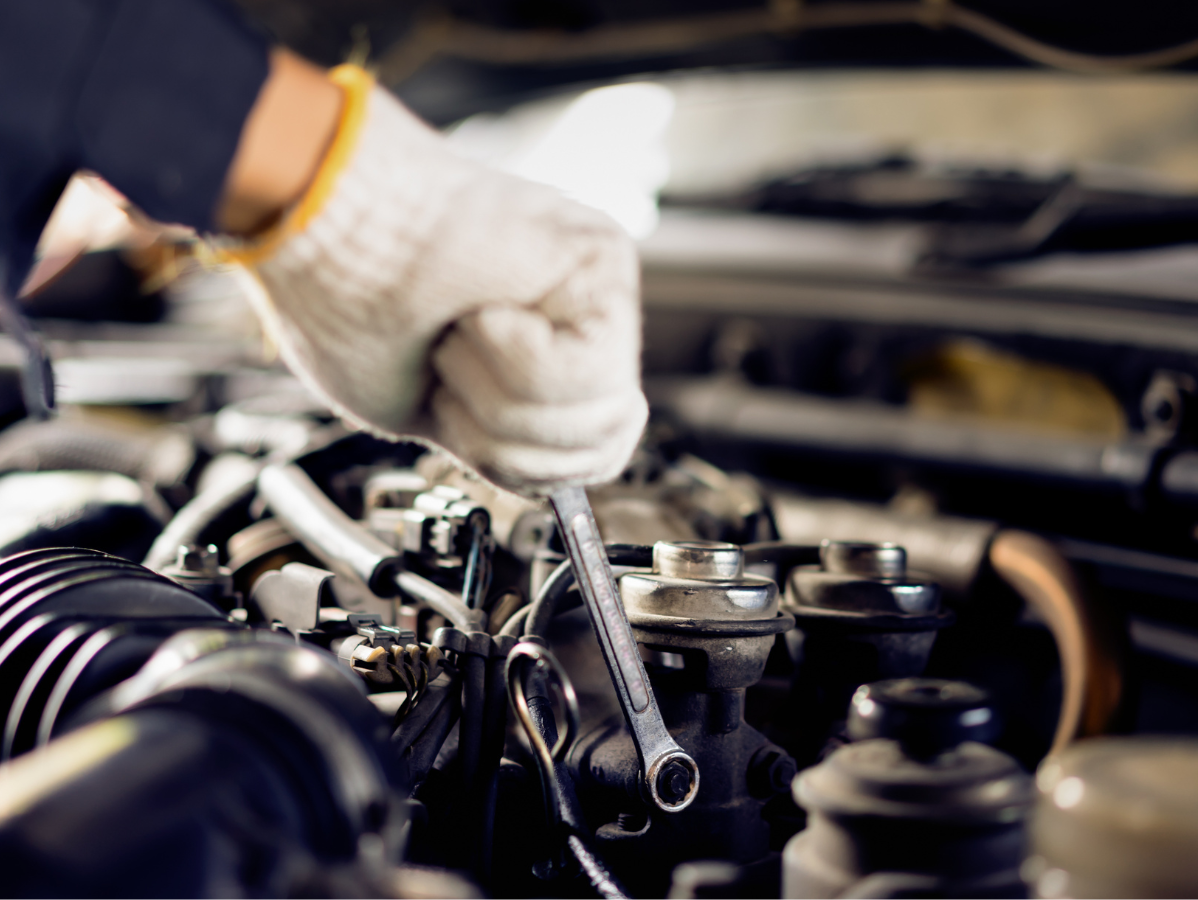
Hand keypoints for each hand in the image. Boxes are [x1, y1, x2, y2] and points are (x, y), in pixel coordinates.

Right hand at [231, 70, 645, 495]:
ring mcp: (601, 287)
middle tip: (450, 362)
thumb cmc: (349, 305)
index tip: (450, 405)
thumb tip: (556, 480)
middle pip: (602, 448)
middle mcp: (584, 316)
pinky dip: (518, 360)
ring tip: (461, 331)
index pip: (591, 458)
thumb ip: (509, 441)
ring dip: (504, 395)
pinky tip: (483, 310)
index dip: (517, 462)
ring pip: (599, 418)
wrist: (321, 229)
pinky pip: (590, 374)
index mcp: (547, 352)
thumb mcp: (438, 414)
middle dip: (506, 432)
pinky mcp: (602, 262)